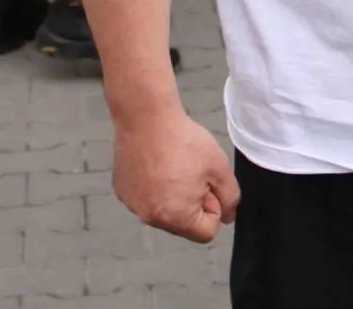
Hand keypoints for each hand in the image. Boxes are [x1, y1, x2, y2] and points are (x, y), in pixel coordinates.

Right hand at [112, 110, 239, 243]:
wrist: (146, 119)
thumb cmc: (183, 142)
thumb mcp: (219, 168)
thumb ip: (229, 197)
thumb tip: (226, 217)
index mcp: (175, 217)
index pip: (205, 232)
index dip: (214, 208)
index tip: (208, 184)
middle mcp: (150, 218)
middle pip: (183, 224)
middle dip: (194, 203)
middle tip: (192, 172)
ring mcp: (133, 205)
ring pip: (165, 211)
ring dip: (174, 195)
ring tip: (174, 165)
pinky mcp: (123, 192)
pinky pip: (147, 198)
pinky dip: (155, 186)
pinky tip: (157, 163)